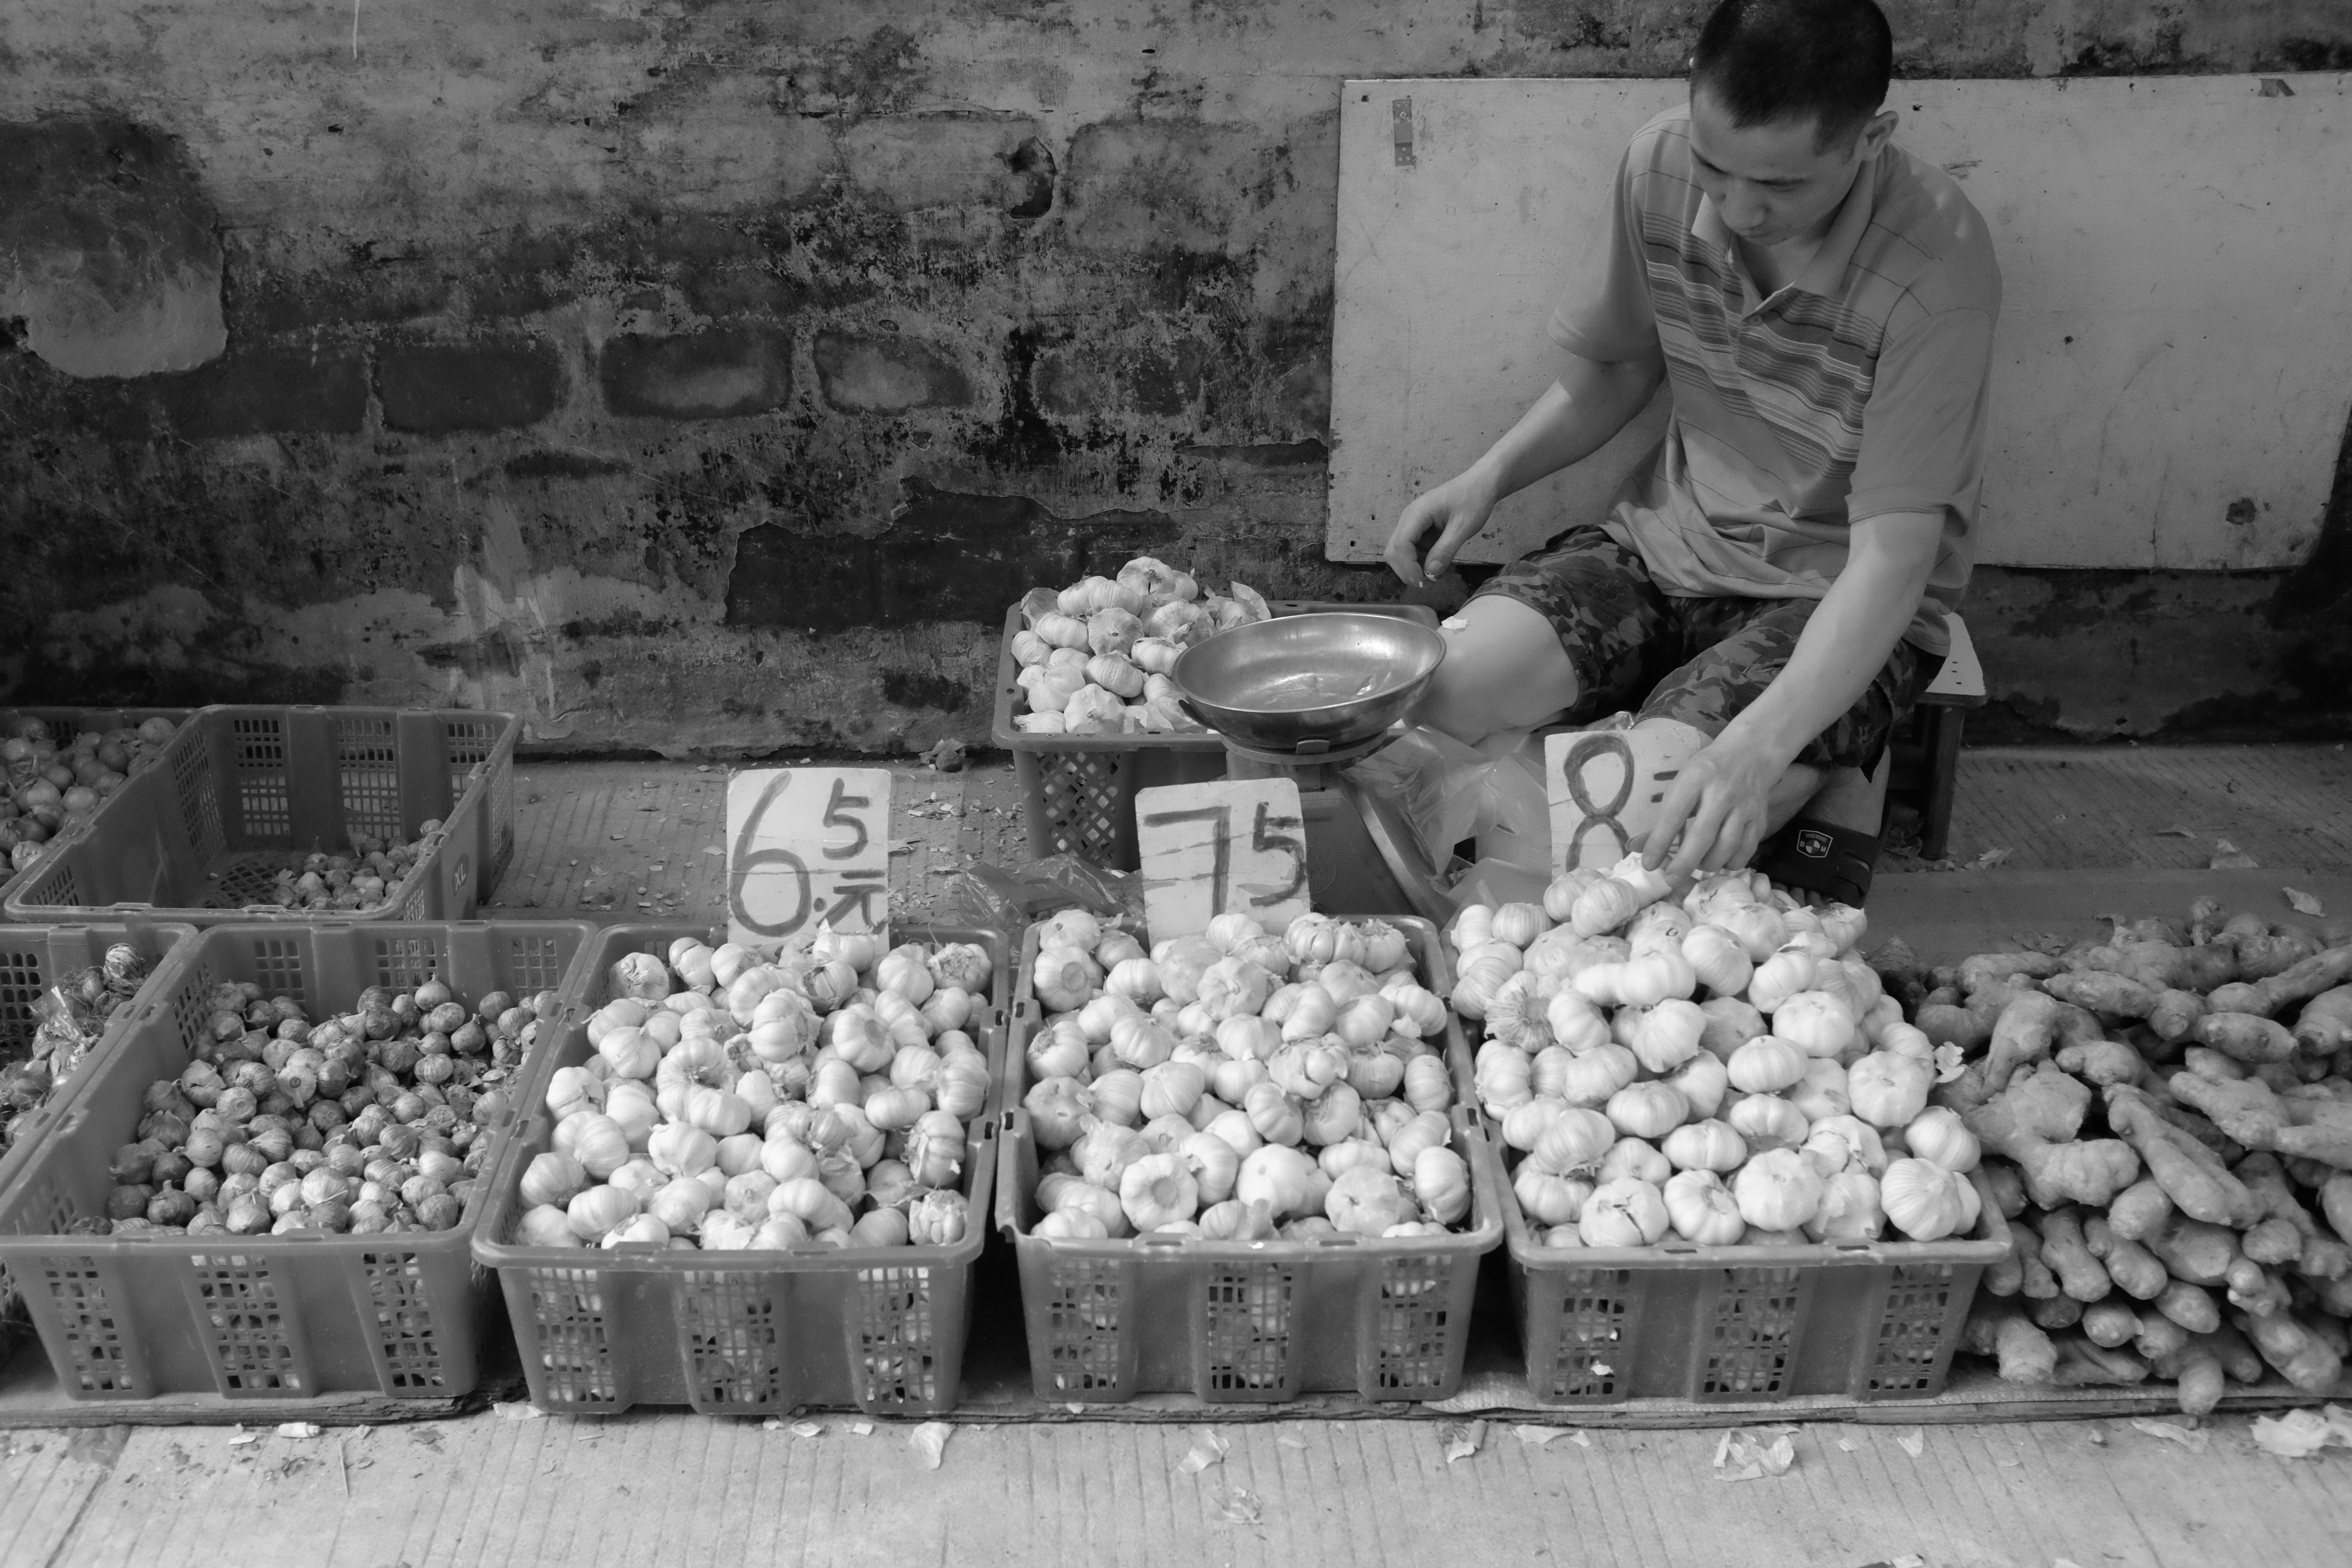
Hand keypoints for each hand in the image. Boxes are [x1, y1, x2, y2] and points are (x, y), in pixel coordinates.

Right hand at [1383, 469, 1497, 587]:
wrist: (1480, 484)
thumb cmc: (1473, 499)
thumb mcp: (1463, 526)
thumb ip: (1446, 549)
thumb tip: (1429, 574)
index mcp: (1417, 513)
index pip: (1401, 545)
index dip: (1408, 567)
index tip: (1423, 583)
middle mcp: (1409, 518)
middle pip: (1394, 551)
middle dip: (1406, 570)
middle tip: (1427, 585)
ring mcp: (1412, 524)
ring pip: (1400, 553)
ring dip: (1413, 568)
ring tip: (1436, 576)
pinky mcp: (1419, 530)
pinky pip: (1413, 551)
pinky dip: (1420, 562)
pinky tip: (1437, 566)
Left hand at [1640, 731, 1787, 881]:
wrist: (1750, 754)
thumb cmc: (1707, 772)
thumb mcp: (1681, 785)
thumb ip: (1661, 818)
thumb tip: (1636, 848)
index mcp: (1696, 779)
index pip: (1673, 816)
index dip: (1659, 843)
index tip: (1648, 864)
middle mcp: (1722, 793)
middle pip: (1702, 837)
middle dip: (1684, 864)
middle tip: (1670, 880)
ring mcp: (1745, 807)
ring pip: (1726, 848)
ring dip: (1707, 864)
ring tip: (1697, 865)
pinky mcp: (1760, 819)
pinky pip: (1746, 851)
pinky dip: (1730, 863)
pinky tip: (1720, 861)